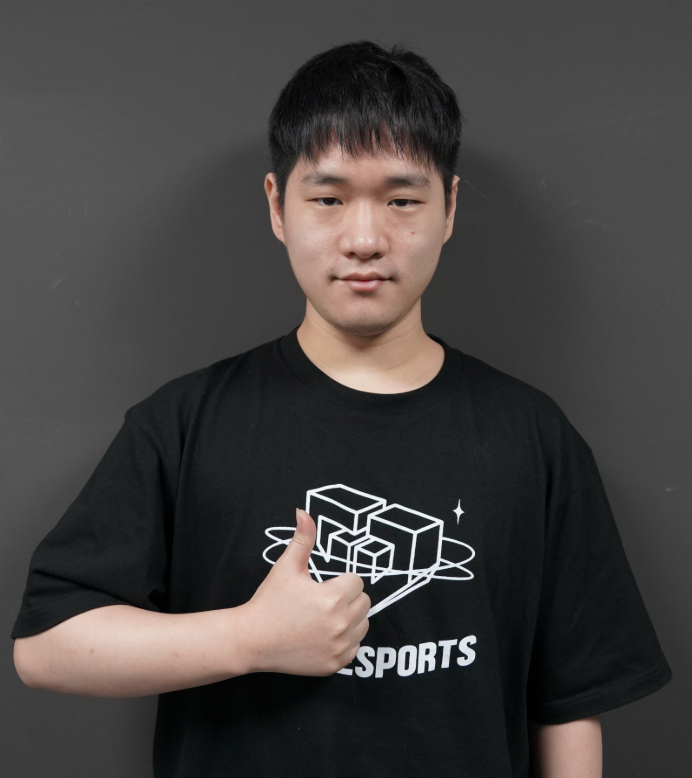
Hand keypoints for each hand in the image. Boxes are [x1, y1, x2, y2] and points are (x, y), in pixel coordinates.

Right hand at [240, 508, 369, 675]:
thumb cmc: (269, 601)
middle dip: (347, 598)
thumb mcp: (286, 566)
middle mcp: (340, 625)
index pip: (357, 582)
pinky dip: (344, 641)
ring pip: (363, 624)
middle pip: (364, 603)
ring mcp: (339, 648)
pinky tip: (322, 635)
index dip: (340, 581)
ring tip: (323, 616)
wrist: (251, 640)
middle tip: (322, 600)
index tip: (322, 586)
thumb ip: (303, 538)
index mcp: (333, 598)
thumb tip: (304, 511)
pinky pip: (355, 647)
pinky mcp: (335, 665)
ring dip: (350, 618)